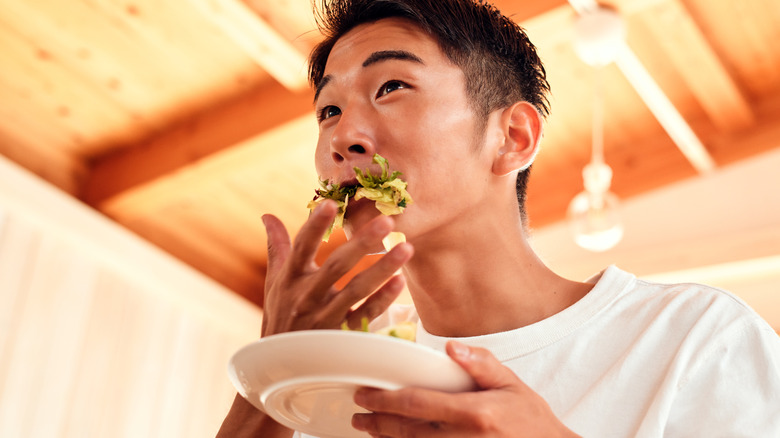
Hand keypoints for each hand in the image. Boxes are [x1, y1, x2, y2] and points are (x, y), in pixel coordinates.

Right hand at [260, 200, 413, 336]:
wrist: (281, 366)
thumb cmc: (281, 315)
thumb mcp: (275, 282)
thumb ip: (277, 246)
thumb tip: (267, 214)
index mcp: (290, 279)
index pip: (301, 247)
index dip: (315, 226)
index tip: (330, 203)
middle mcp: (306, 297)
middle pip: (336, 266)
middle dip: (362, 242)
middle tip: (386, 221)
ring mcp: (325, 318)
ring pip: (356, 290)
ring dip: (382, 269)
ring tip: (406, 249)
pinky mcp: (341, 335)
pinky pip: (365, 316)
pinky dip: (383, 299)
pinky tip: (400, 282)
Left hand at [352, 341, 579, 437]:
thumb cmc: (530, 419)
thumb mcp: (511, 384)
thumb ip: (481, 364)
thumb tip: (449, 347)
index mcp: (474, 414)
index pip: (417, 405)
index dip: (385, 400)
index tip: (364, 395)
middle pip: (407, 431)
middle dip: (377, 423)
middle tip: (358, 415)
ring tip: (367, 429)